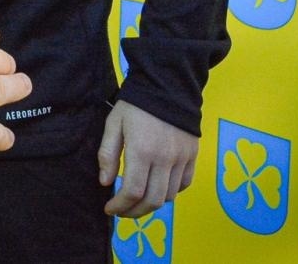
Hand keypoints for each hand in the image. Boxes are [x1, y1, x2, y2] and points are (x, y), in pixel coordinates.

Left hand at [98, 100, 198, 216]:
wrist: (167, 86)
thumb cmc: (135, 105)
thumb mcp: (114, 124)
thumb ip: (108, 154)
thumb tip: (105, 183)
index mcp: (142, 151)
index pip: (133, 192)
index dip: (120, 206)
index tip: (110, 209)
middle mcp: (164, 159)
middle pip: (153, 201)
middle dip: (135, 212)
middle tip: (122, 211)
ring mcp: (181, 159)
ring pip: (169, 196)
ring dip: (152, 203)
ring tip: (137, 200)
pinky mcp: (192, 156)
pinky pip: (184, 184)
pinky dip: (171, 192)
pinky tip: (158, 187)